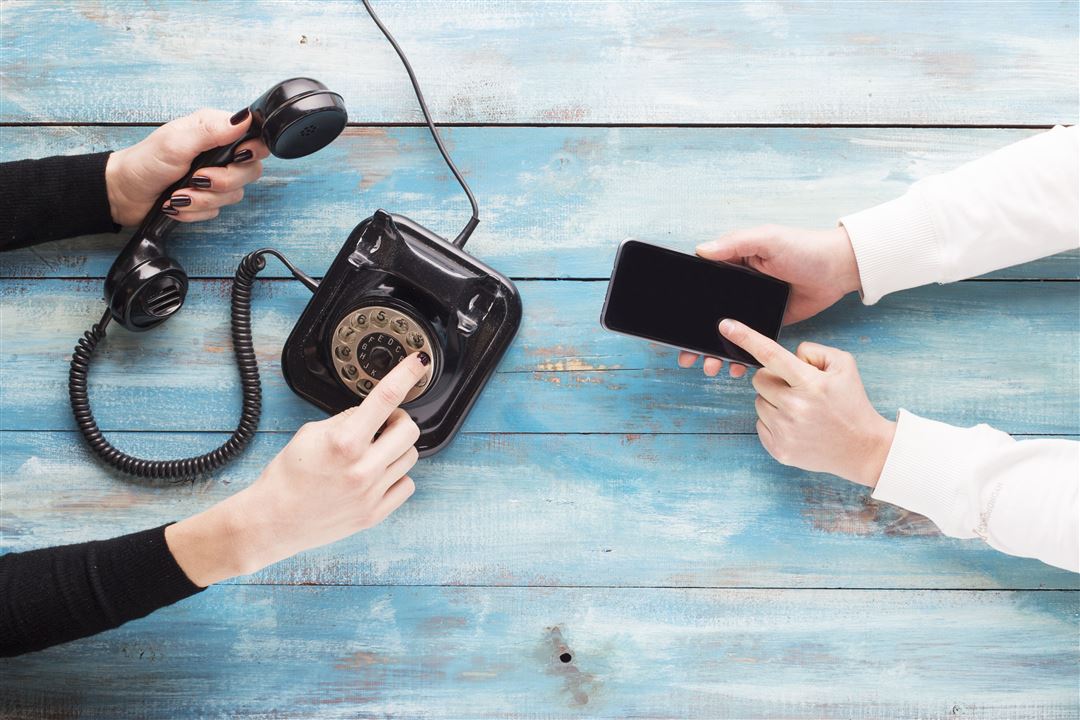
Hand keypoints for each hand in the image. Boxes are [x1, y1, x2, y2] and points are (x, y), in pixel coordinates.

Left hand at [104, 108, 269, 225]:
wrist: (124, 193)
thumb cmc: (145, 162)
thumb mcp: (177, 141)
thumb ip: (211, 130)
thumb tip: (243, 118)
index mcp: (215, 132)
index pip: (255, 139)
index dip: (252, 151)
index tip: (236, 157)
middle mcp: (219, 154)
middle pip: (250, 171)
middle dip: (223, 181)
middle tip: (198, 178)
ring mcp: (215, 178)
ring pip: (233, 195)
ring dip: (203, 199)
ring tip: (179, 194)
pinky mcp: (207, 199)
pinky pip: (217, 211)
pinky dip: (194, 211)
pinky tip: (177, 203)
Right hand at [164, 352, 429, 585]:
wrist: (272, 521)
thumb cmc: (287, 476)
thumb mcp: (310, 433)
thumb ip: (347, 420)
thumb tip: (372, 412)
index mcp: (344, 442)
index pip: (386, 398)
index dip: (407, 374)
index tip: (419, 362)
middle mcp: (362, 468)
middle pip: (409, 429)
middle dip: (398, 420)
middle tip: (383, 424)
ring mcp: (371, 493)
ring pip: (410, 456)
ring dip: (396, 448)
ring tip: (374, 452)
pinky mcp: (375, 514)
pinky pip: (406, 484)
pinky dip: (395, 475)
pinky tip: (376, 475)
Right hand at [677, 225, 861, 377]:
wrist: (838, 269)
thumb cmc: (804, 247)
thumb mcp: (767, 238)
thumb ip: (734, 243)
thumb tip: (700, 250)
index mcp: (733, 264)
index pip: (701, 286)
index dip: (686, 306)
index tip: (674, 327)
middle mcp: (738, 287)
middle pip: (708, 315)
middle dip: (696, 339)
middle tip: (688, 357)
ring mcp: (753, 307)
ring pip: (726, 333)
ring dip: (715, 352)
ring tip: (711, 367)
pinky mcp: (769, 322)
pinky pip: (750, 342)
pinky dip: (740, 355)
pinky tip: (735, 366)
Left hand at [718, 318, 894, 487]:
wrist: (862, 447)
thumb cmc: (851, 403)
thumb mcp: (843, 365)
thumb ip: (813, 351)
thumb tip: (788, 356)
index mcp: (810, 383)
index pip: (772, 354)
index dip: (746, 338)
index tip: (726, 325)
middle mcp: (794, 407)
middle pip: (759, 379)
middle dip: (774, 378)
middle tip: (798, 388)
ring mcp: (785, 431)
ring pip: (758, 401)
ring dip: (774, 401)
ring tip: (801, 409)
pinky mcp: (779, 449)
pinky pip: (760, 423)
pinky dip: (774, 421)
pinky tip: (797, 424)